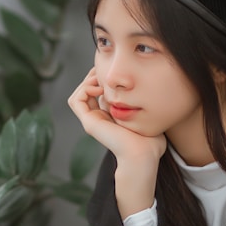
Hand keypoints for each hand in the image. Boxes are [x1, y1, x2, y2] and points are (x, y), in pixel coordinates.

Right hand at [68, 69, 165, 216]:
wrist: (143, 154)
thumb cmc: (150, 141)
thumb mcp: (147, 117)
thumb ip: (145, 107)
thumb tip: (149, 93)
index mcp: (111, 117)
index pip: (99, 94)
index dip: (103, 79)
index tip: (114, 71)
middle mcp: (99, 119)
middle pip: (86, 92)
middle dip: (93, 77)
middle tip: (105, 70)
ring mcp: (92, 121)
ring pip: (78, 96)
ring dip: (86, 82)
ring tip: (100, 79)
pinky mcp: (89, 123)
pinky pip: (76, 101)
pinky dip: (84, 90)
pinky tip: (100, 88)